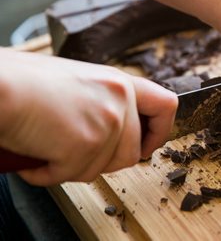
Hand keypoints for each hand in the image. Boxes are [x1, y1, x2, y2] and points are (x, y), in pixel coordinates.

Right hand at [0, 49, 176, 185]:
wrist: (0, 85)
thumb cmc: (27, 81)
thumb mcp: (81, 82)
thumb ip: (106, 103)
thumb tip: (115, 133)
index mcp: (120, 82)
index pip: (166, 106)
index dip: (160, 132)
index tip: (147, 146)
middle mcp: (121, 100)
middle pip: (132, 153)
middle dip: (103, 161)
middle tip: (75, 153)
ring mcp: (107, 122)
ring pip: (103, 168)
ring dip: (73, 167)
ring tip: (49, 150)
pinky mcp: (86, 143)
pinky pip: (73, 175)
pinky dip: (49, 175)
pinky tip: (36, 158)